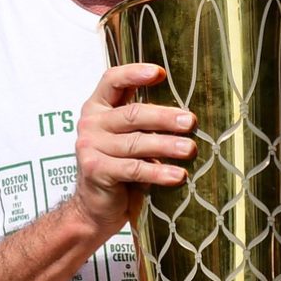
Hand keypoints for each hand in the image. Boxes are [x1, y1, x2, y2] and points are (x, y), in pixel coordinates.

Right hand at [68, 63, 192, 239]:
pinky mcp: (96, 170)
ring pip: (136, 143)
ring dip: (166, 146)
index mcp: (97, 108)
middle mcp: (90, 124)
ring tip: (190, 149)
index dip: (134, 74)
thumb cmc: (118, 167)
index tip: (160, 73)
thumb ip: (143, 122)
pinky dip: (158, 172)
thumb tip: (188, 115)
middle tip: (190, 122)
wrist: (94, 206)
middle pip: (132, 114)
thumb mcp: (127, 138)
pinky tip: (177, 175)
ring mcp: (90, 147)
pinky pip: (133, 169)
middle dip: (164, 117)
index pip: (112, 81)